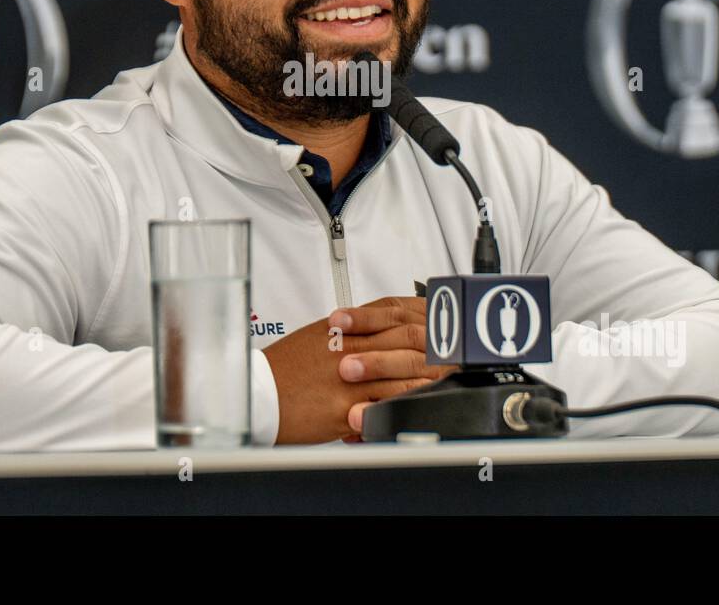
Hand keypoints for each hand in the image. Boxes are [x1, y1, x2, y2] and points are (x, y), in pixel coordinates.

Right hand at [262, 296, 453, 443]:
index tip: (442, 322)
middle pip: (407, 337)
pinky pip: (387, 405)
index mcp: (344, 327)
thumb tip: (376, 330)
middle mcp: (351, 346)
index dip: (423, 316)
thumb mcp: (316, 337)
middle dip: (439, 345)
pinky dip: (408, 404)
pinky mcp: (347, 407)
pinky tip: (424, 406)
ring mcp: (351, 377)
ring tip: (452, 379)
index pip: (394, 311)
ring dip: (432, 375)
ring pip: (404, 371)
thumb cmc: (283, 369)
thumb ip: (350, 331)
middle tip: (460, 351)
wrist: (259, 393)